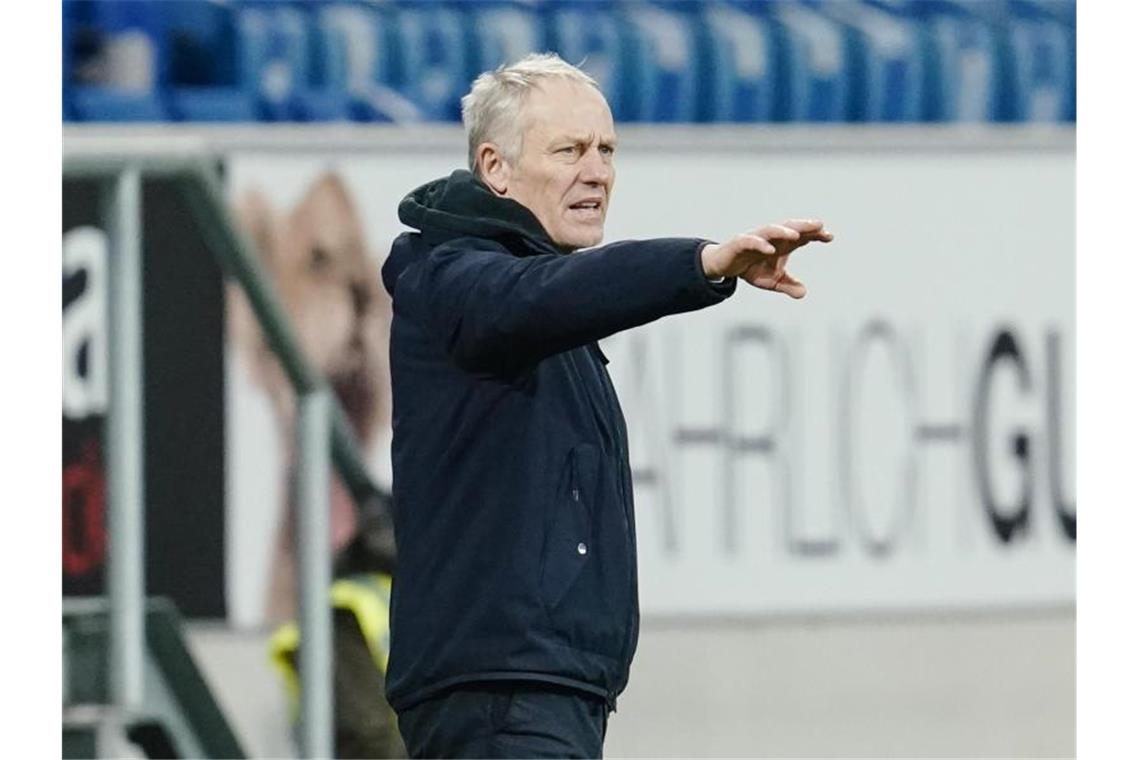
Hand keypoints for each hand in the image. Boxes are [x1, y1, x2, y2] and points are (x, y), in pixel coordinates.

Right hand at [701, 219, 833, 298]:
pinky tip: (771, 250)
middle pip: (789, 227)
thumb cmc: (751, 268)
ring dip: (783, 231)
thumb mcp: (771, 281)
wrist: (724, 266)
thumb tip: (804, 293)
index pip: (801, 235)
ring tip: (796, 235)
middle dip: (804, 225)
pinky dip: (761, 244)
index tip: (830, 236)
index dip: (815, 234)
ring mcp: (755, 238)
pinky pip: (751, 241)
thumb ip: (788, 285)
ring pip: (771, 230)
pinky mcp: (739, 242)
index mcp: (781, 244)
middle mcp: (770, 237)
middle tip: (819, 225)